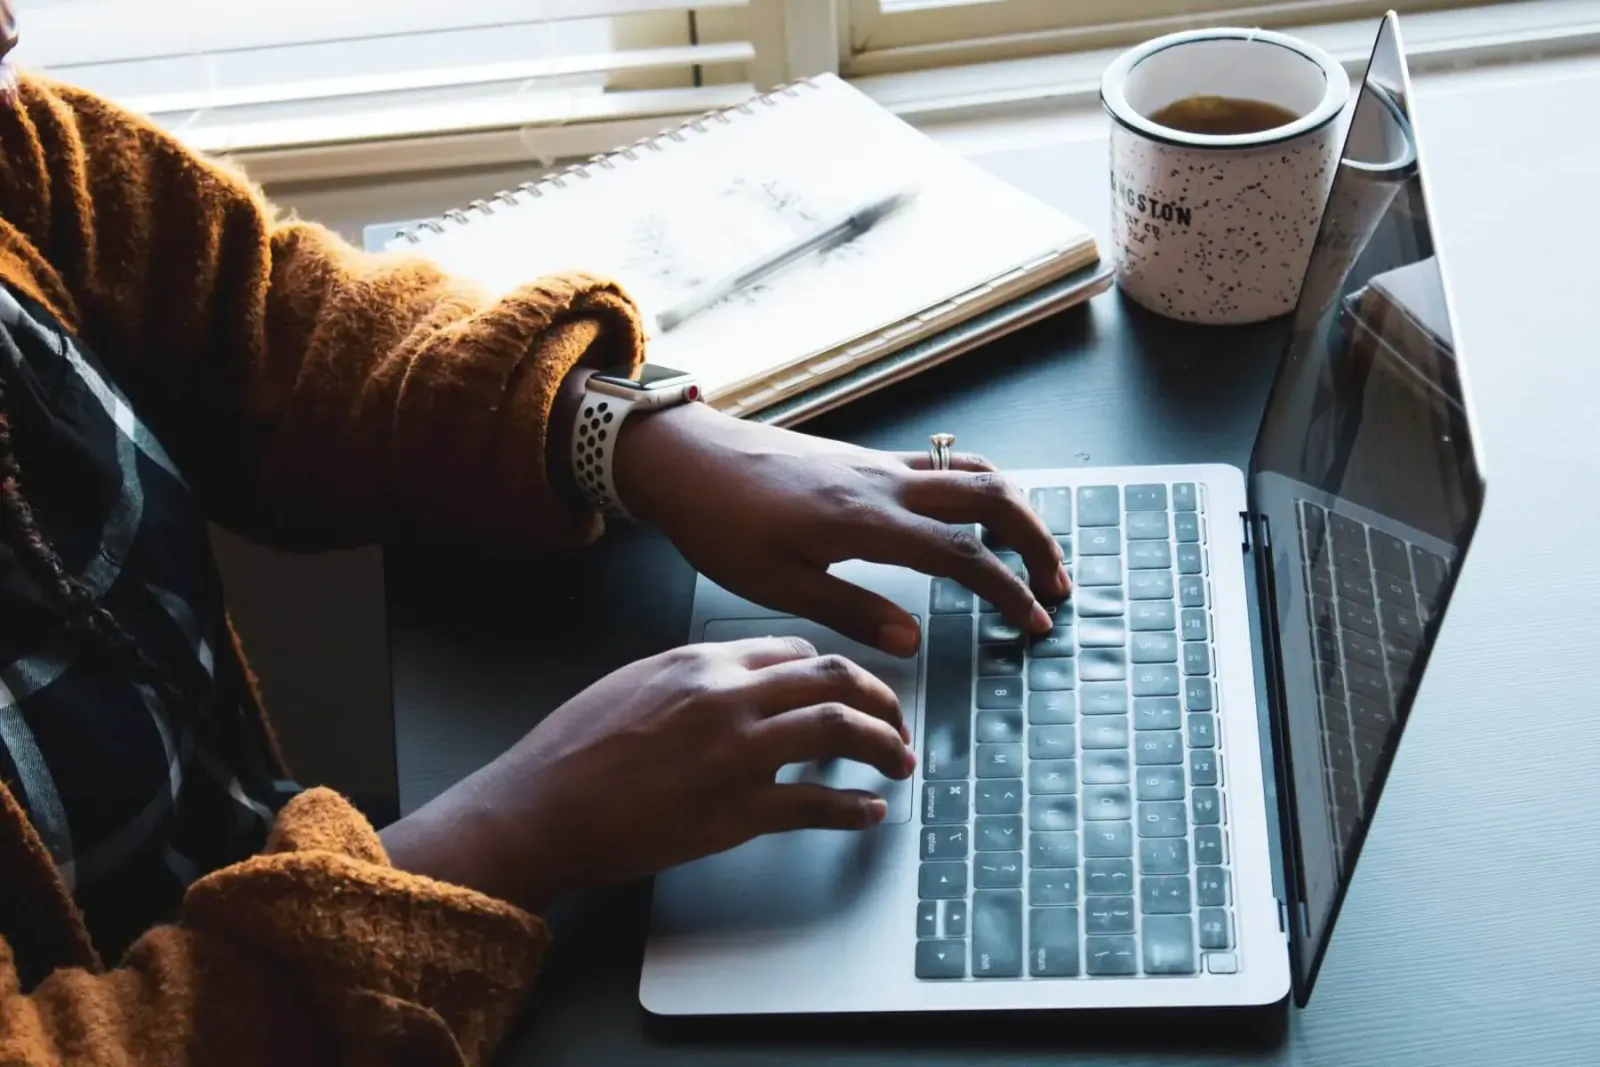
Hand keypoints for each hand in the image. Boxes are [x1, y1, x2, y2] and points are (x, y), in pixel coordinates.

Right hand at [381, 637, 912, 911]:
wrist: (539, 807)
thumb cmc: (572, 751)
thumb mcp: (633, 683)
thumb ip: (693, 677)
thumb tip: (738, 683)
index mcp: (702, 662)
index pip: (796, 651)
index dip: (835, 671)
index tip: (851, 690)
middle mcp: (727, 697)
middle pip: (834, 679)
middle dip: (881, 699)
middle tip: (896, 722)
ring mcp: (736, 753)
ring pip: (840, 729)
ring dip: (884, 745)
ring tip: (898, 762)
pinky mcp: (736, 811)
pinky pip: (816, 804)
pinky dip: (854, 809)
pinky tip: (868, 813)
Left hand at [614, 402, 1070, 656]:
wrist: (687, 458)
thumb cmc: (720, 524)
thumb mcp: (776, 585)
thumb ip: (851, 611)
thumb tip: (914, 641)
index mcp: (866, 521)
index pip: (963, 554)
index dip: (1008, 590)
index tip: (1034, 622)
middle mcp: (884, 483)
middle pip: (991, 497)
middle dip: (1036, 539)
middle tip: (1056, 585)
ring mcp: (878, 464)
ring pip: (972, 471)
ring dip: (1015, 509)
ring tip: (1031, 551)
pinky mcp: (865, 458)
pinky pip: (942, 464)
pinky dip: (978, 488)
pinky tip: (975, 518)